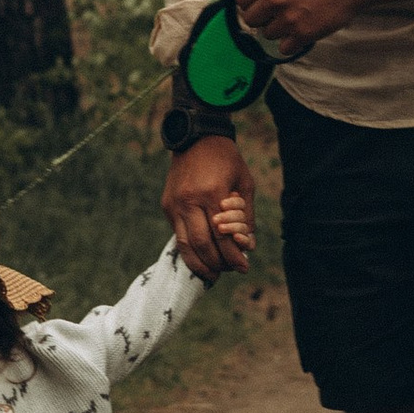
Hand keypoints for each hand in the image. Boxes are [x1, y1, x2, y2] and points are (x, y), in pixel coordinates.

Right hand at [163, 133, 254, 277]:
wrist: (196, 138)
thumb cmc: (226, 160)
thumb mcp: (245, 183)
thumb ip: (246, 216)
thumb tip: (246, 247)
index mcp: (212, 193)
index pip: (222, 236)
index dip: (233, 256)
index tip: (243, 267)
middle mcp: (189, 200)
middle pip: (202, 245)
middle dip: (217, 263)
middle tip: (229, 271)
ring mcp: (175, 204)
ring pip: (185, 245)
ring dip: (199, 263)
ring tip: (213, 274)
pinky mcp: (167, 205)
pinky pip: (178, 234)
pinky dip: (190, 249)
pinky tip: (201, 257)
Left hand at [238, 0, 413, 55]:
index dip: (250, 2)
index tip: (259, 4)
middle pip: (251, 19)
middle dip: (262, 18)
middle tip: (276, 14)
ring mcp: (288, 17)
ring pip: (267, 34)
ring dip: (277, 30)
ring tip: (293, 20)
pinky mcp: (303, 33)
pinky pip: (284, 48)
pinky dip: (290, 43)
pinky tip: (299, 33)